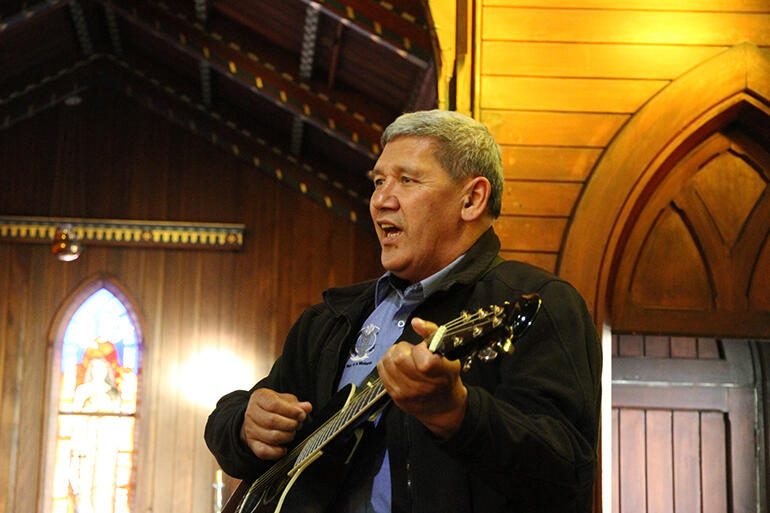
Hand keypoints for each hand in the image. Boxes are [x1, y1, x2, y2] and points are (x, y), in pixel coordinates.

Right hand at [240, 388, 312, 459]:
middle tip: (297, 424)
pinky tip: (284, 447)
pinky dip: (278, 452)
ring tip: (292, 433)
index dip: (291, 411)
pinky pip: (264, 451)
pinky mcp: (252, 443)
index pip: (274, 404)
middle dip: (290, 425)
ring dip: (287, 437)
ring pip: (271, 437)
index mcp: (259, 397)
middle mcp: (251, 413)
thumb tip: (307, 408)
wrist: (259, 416)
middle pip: (272, 421)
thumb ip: (297, 405)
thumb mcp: (286, 400)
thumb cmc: (275, 407)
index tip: (301, 415)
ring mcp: (250, 429)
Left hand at [377, 317, 467, 438]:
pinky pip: (382, 370)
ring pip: (387, 361)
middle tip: (413, 353)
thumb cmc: (446, 379)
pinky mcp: (394, 394)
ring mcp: (405, 391)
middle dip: (405, 349)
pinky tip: (398, 367)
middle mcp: (421, 385)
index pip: (421, 356)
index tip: (425, 351)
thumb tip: (417, 322)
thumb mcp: (449, 354)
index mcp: (438, 374)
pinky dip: (388, 364)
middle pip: (399, 356)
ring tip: (406, 359)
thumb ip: (433, 333)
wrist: (442, 408)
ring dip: (394, 355)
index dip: (421, 349)